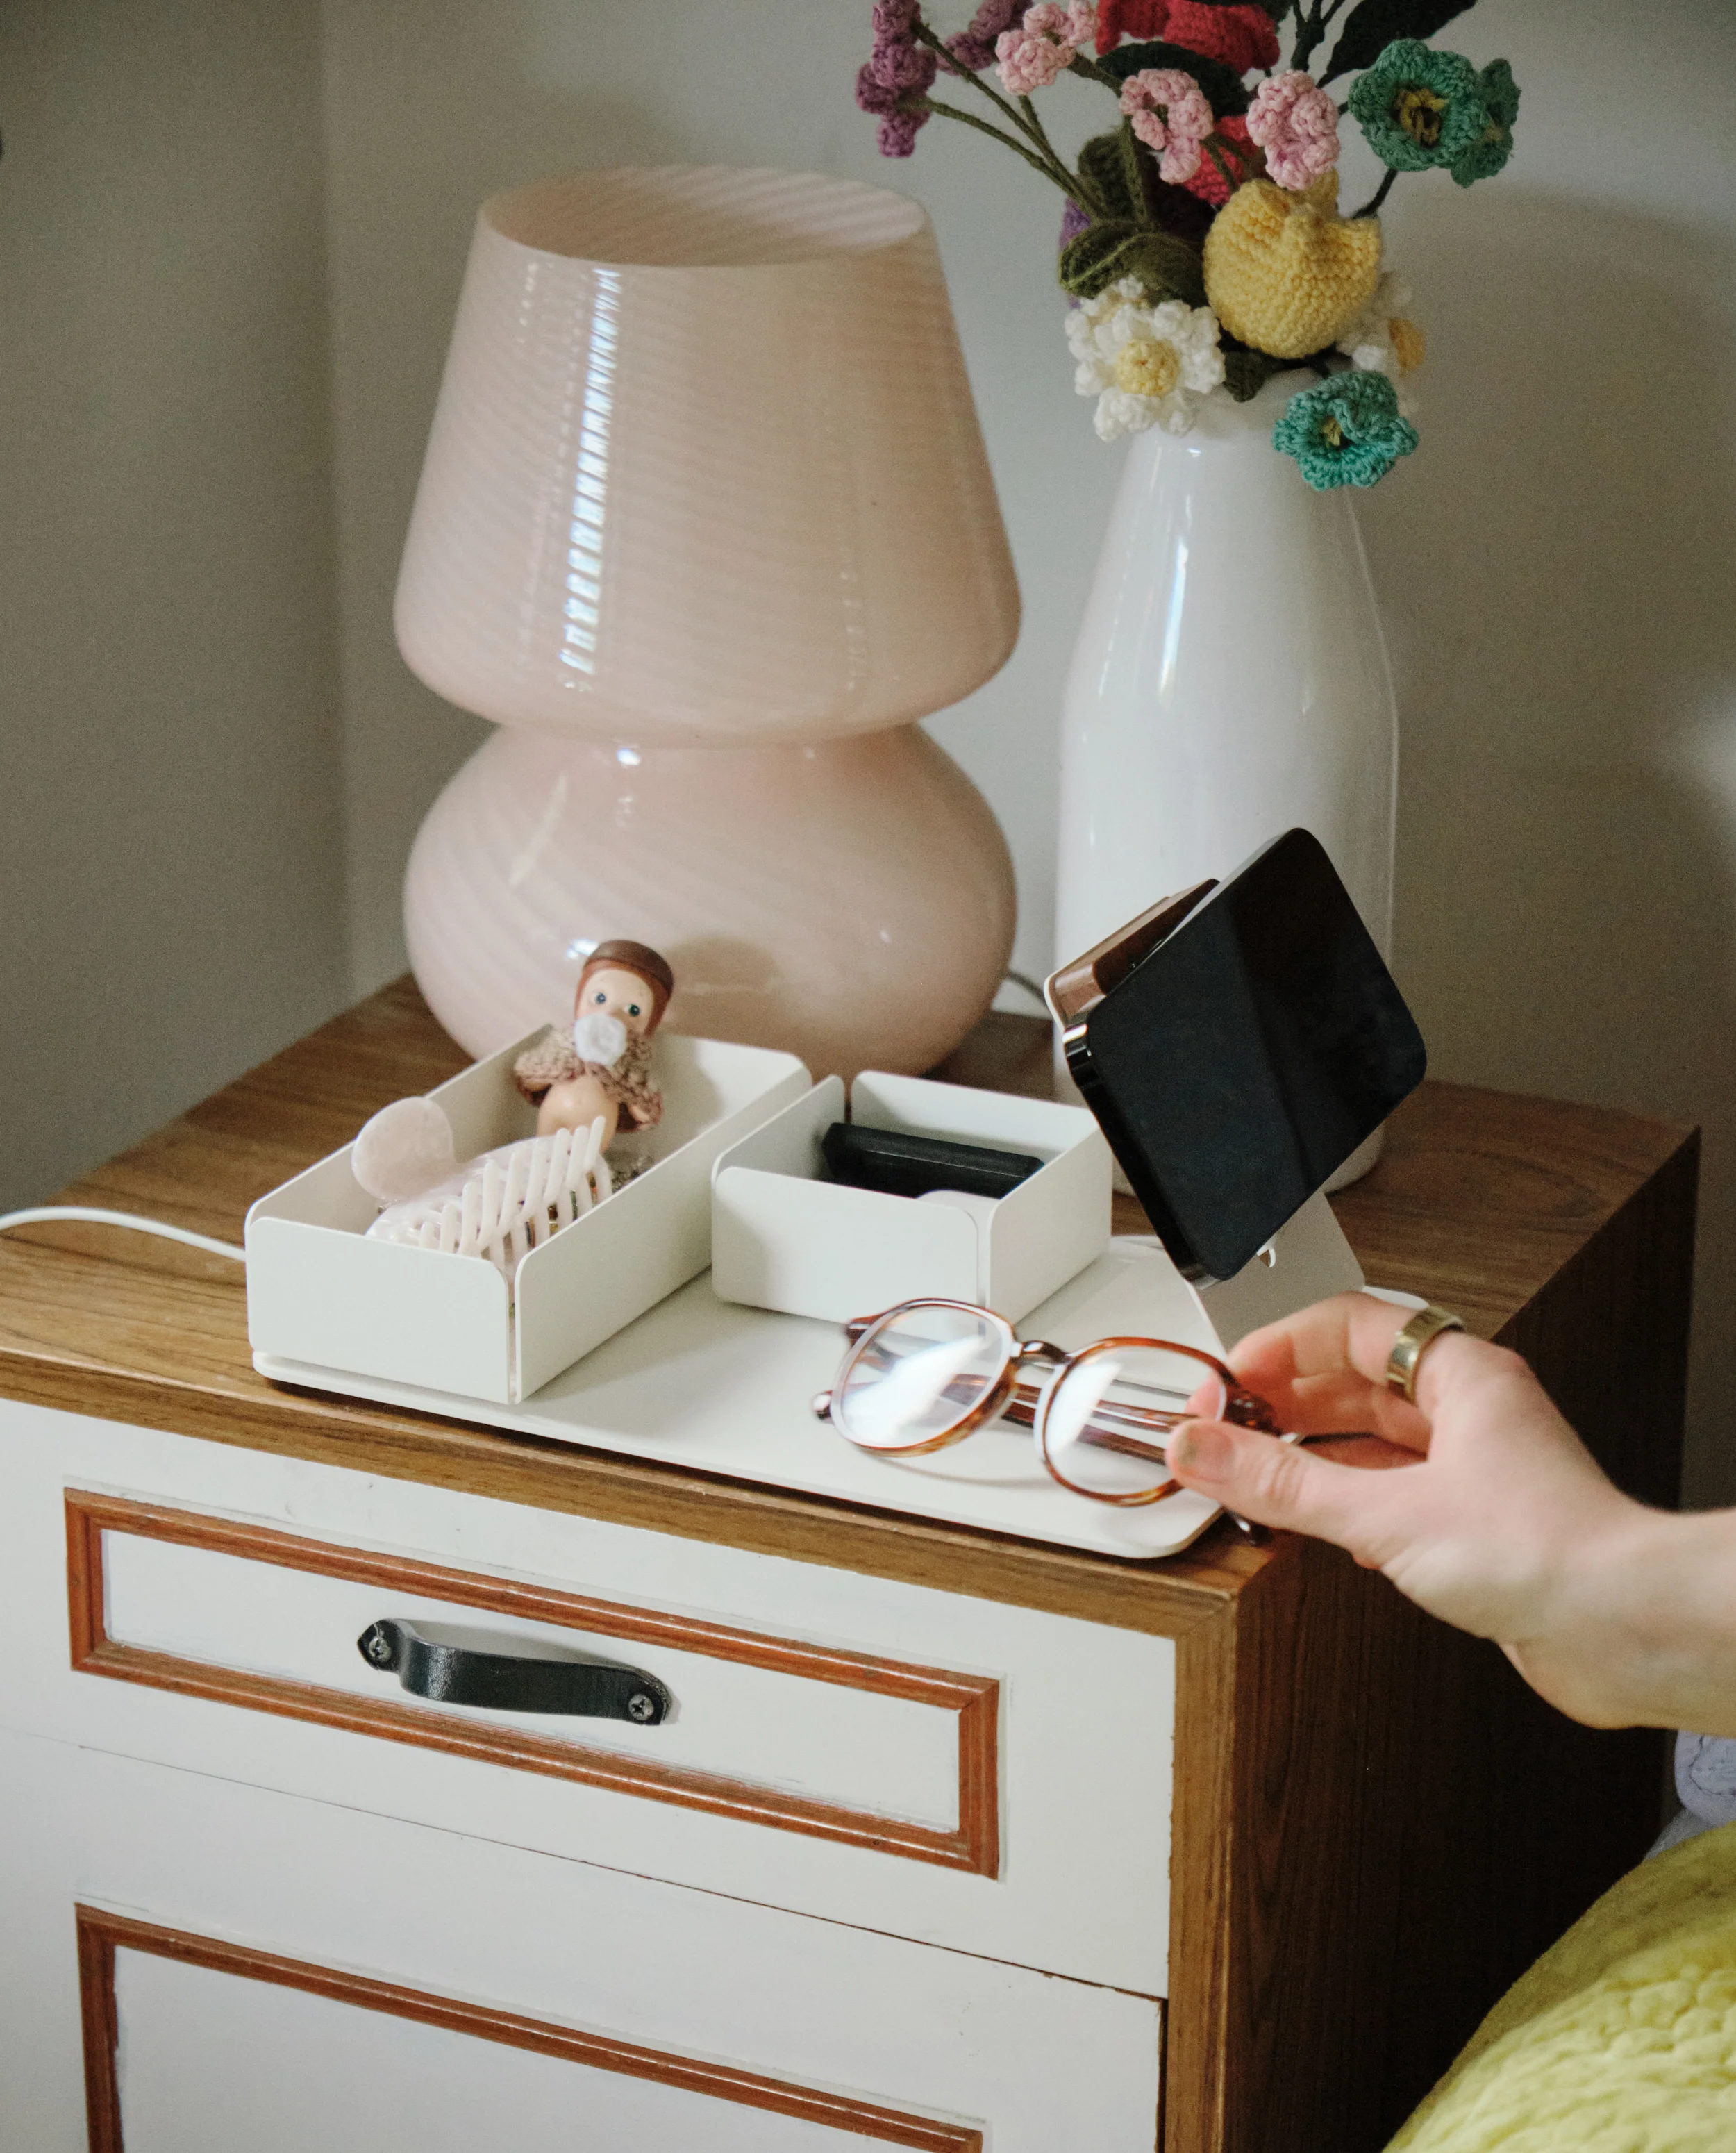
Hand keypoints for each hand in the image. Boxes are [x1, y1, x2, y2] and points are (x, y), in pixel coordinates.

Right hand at [1169, 1293, 1727, 1729]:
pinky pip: (1392, 1495)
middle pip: (1357, 1384)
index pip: (1350, 1327)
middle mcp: (1472, 1413)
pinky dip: (1346, 1505)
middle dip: (1286, 1404)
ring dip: (1313, 1460)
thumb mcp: (1385, 1511)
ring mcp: (1477, 1469)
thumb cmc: (1549, 1551)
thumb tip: (1204, 1449)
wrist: (1626, 1629)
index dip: (1281, 1346)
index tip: (1228, 1381)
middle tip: (1225, 1429)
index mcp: (1461, 1375)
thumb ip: (1283, 1484)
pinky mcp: (1477, 1526)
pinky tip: (1321, 1528)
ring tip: (1255, 1478)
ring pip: (1374, 1443)